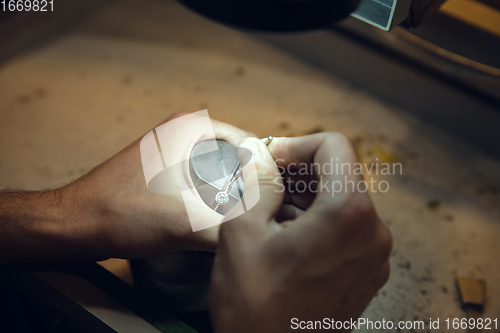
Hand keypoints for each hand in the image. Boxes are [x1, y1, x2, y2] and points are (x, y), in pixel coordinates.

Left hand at [61, 112, 255, 259]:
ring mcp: (174, 150)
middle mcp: (184, 132)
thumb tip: (266, 236)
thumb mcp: (184, 223)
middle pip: (238, 156)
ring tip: (246, 218)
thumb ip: (229, 229)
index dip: (267, 172)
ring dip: (235, 192)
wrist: (75, 224)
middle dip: (252, 184)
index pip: (251, 143)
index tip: (277, 200)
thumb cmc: (118, 213)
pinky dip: (216, 196)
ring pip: (222, 169)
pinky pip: (205, 179)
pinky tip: (220, 219)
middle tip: (264, 213)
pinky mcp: (166, 169)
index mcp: (190, 127)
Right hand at [209, 134, 391, 332]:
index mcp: (349, 214)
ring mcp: (373, 256)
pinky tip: (284, 235)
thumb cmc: (255, 307)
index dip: (294, 145)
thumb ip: (255, 181)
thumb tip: (257, 153)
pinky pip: (346, 229)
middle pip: (339, 173)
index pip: (332, 146)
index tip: (268, 161)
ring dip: (305, 196)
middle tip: (262, 182)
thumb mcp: (241, 232)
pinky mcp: (365, 273)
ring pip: (341, 200)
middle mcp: (373, 233)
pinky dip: (317, 220)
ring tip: (267, 212)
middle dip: (298, 171)